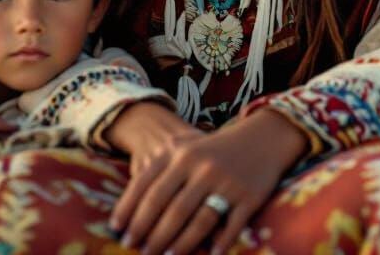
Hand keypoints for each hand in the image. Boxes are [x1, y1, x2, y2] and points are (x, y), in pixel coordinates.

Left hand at [110, 109, 307, 254]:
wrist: (261, 136)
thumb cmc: (213, 149)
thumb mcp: (185, 150)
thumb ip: (160, 174)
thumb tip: (130, 214)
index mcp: (181, 152)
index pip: (148, 185)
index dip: (130, 211)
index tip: (118, 231)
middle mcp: (201, 166)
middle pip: (170, 209)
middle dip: (151, 235)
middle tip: (138, 251)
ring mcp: (226, 181)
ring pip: (198, 222)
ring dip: (179, 245)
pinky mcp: (248, 196)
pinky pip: (229, 228)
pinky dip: (218, 244)